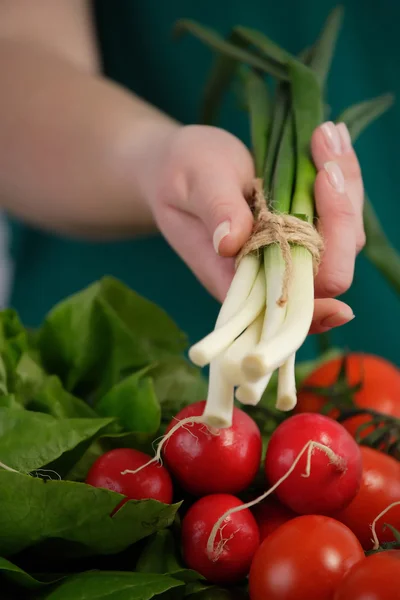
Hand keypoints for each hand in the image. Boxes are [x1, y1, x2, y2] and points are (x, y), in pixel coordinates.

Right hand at [147, 123, 362, 332]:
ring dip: (346, 185)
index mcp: (239, 279)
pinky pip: (338, 213)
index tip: (336, 270)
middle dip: (341, 212)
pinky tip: (329, 139)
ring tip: (325, 135)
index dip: (320, 292)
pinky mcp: (304, 227)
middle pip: (333, 269)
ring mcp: (291, 250)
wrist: (179, 166)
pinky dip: (342, 177)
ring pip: (345, 239)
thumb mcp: (194, 183)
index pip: (292, 301)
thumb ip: (215, 209)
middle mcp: (271, 272)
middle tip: (324, 152)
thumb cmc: (180, 176)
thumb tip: (230, 242)